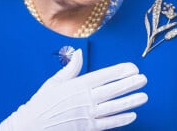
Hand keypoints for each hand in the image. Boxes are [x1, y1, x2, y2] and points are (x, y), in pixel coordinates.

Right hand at [0, 48, 147, 129]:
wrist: (32, 126)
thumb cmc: (42, 103)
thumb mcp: (54, 81)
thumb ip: (71, 68)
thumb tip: (79, 53)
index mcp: (78, 85)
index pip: (104, 76)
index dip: (120, 71)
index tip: (133, 67)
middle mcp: (85, 99)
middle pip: (113, 91)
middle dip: (130, 84)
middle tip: (144, 79)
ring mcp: (87, 115)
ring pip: (114, 107)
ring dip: (130, 101)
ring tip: (144, 96)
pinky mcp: (87, 128)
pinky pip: (108, 124)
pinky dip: (121, 120)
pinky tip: (132, 115)